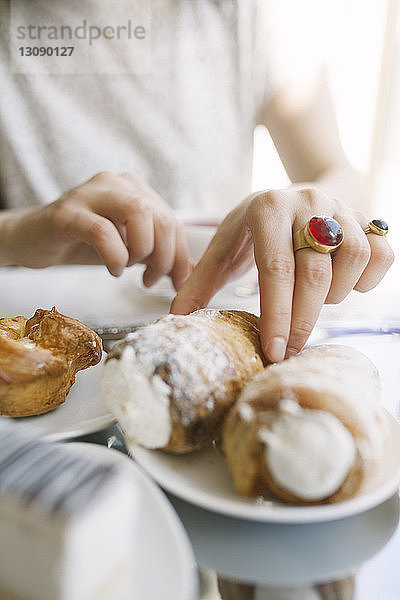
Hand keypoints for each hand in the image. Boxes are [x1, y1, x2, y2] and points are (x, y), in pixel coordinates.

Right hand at [2, 171, 192, 289]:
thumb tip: (190, 274)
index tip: (175, 282)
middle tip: (150, 279)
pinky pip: (103, 231)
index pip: (172, 221)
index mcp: (135, 189)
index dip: (179, 256)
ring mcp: (90, 193)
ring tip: (129, 268)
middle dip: (164, 257)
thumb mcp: (129, 248)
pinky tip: (112, 268)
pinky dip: (115, 256)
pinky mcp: (67, 212)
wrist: (33, 241)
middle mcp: (116, 183)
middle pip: (161, 217)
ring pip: (138, 213)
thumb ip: (158, 255)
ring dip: (141, 251)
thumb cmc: (84, 244)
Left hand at [171, 187, 393, 360]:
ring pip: (353, 259)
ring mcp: (341, 207)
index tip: (274, 351)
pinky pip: (381, 253)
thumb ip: (202, 280)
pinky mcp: (367, 217)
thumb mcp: (225, 246)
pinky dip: (368, 278)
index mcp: (267, 207)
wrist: (295, 194)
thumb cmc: (254, 229)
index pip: (275, 268)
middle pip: (314, 272)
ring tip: (314, 301)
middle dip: (303, 320)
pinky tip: (345, 286)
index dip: (276, 314)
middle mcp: (307, 202)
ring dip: (336, 294)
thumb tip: (176, 319)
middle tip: (290, 350)